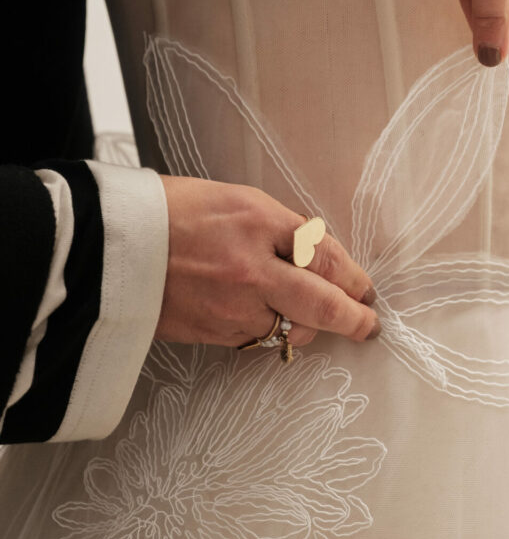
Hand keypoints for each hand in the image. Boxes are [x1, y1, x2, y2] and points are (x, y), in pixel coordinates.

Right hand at [155, 176, 379, 347]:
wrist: (109, 246)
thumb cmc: (170, 213)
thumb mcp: (235, 199)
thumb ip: (281, 228)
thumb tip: (320, 257)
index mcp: (258, 222)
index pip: (325, 254)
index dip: (353, 275)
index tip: (364, 286)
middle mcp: (251, 268)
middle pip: (323, 303)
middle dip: (354, 318)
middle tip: (369, 325)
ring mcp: (232, 306)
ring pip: (294, 329)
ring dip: (313, 327)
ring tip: (322, 321)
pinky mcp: (213, 332)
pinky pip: (260, 339)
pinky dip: (275, 332)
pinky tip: (278, 322)